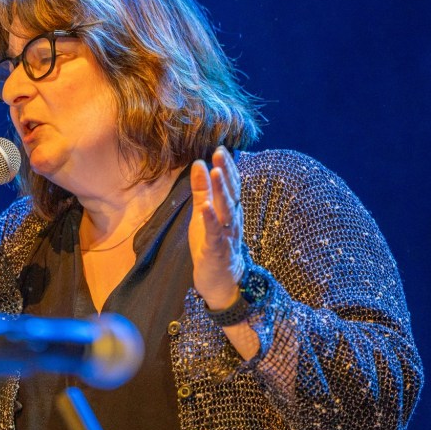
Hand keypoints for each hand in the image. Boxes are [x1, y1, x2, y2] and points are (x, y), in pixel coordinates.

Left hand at [188, 145, 248, 309]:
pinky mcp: (217, 250)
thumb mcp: (204, 213)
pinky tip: (205, 207)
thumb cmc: (212, 244)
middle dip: (226, 173)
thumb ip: (202, 190)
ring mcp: (227, 235)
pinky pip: (215, 234)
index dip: (227, 167)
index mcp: (229, 210)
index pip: (231, 185)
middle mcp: (232, 220)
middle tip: (219, 153)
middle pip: (231, 194)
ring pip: (226, 211)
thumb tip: (198, 163)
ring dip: (221, 192)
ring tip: (215, 172)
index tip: (220, 148)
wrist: (220, 281)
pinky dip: (211, 220)